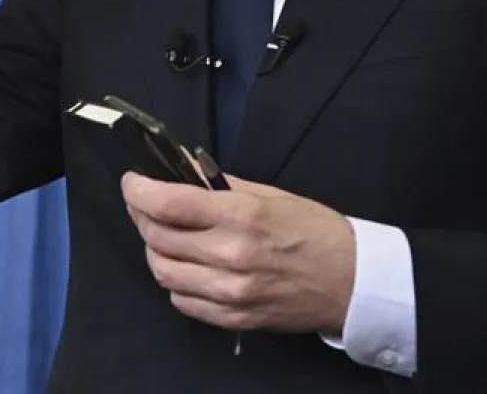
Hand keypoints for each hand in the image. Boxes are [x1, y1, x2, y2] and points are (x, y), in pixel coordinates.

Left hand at [122, 172, 355, 334]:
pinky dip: (175, 281)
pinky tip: (185, 266)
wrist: (354, 283)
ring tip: (163, 236)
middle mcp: (231, 256)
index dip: (138, 190)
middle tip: (144, 204)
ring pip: (163, 272)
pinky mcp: (234, 319)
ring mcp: (232, 293)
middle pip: (158, 238)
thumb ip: (218, 184)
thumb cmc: (314, 231)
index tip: (132, 182)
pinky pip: (182, 301)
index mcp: (242, 217)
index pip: (169, 204)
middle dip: (141, 216)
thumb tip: (179, 166)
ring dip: (154, 250)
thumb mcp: (270, 195)